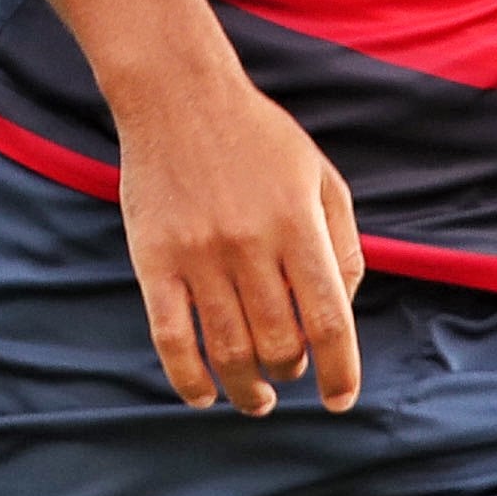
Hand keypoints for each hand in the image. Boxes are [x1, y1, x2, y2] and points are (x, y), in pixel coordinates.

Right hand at [112, 60, 364, 415]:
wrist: (177, 94)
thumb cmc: (259, 138)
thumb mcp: (320, 176)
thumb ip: (343, 244)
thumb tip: (341, 310)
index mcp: (298, 224)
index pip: (328, 321)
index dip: (340, 372)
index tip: (340, 401)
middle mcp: (250, 244)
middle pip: (279, 343)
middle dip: (291, 372)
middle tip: (289, 372)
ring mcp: (199, 255)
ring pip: (228, 350)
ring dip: (246, 387)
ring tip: (255, 396)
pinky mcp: (153, 260)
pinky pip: (170, 338)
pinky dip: (188, 380)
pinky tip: (203, 395)